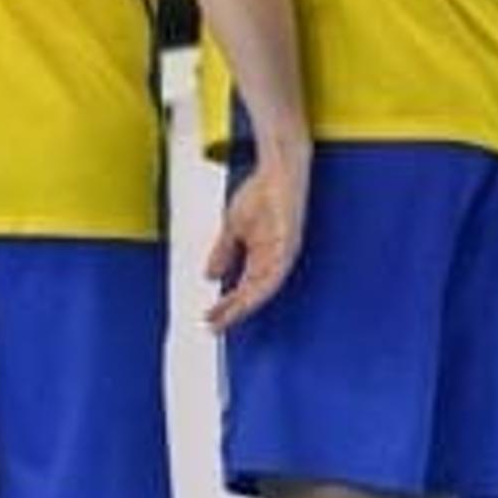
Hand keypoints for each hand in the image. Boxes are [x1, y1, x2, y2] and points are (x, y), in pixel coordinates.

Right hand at [203, 156, 306, 330]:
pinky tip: (246, 294)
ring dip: (244, 304)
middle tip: (213, 328)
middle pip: (253, 295)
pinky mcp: (290, 242)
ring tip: (225, 316)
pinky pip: (276, 271)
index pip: (244, 289)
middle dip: (233, 312)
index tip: (208, 319)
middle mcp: (275, 260)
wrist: (277, 170)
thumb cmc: (261, 193)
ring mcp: (284, 253)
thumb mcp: (233, 228)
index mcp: (263, 259)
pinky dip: (261, 285)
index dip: (227, 306)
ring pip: (265, 289)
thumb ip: (223, 252)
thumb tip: (209, 276)